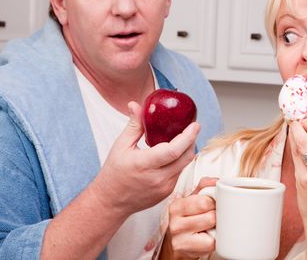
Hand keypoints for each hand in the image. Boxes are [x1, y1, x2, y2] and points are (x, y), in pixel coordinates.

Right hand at [92, 101, 198, 216]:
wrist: (111, 202)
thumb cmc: (114, 173)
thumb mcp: (121, 146)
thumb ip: (134, 125)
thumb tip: (137, 105)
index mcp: (144, 165)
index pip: (173, 151)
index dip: (188, 137)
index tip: (195, 125)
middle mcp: (157, 178)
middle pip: (186, 157)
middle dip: (192, 140)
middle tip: (192, 127)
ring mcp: (164, 187)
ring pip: (185, 165)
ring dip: (186, 150)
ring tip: (183, 137)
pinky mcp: (168, 192)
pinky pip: (179, 172)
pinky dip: (179, 161)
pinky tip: (173, 153)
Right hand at [167, 177, 217, 257]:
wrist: (179, 242)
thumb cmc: (189, 219)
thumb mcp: (194, 199)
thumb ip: (205, 186)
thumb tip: (215, 181)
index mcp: (177, 206)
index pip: (204, 201)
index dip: (214, 203)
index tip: (213, 205)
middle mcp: (174, 222)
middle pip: (210, 216)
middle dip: (216, 215)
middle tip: (212, 217)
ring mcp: (178, 238)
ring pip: (211, 228)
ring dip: (216, 228)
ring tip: (209, 227)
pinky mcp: (185, 249)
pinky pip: (211, 243)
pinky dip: (214, 241)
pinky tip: (207, 238)